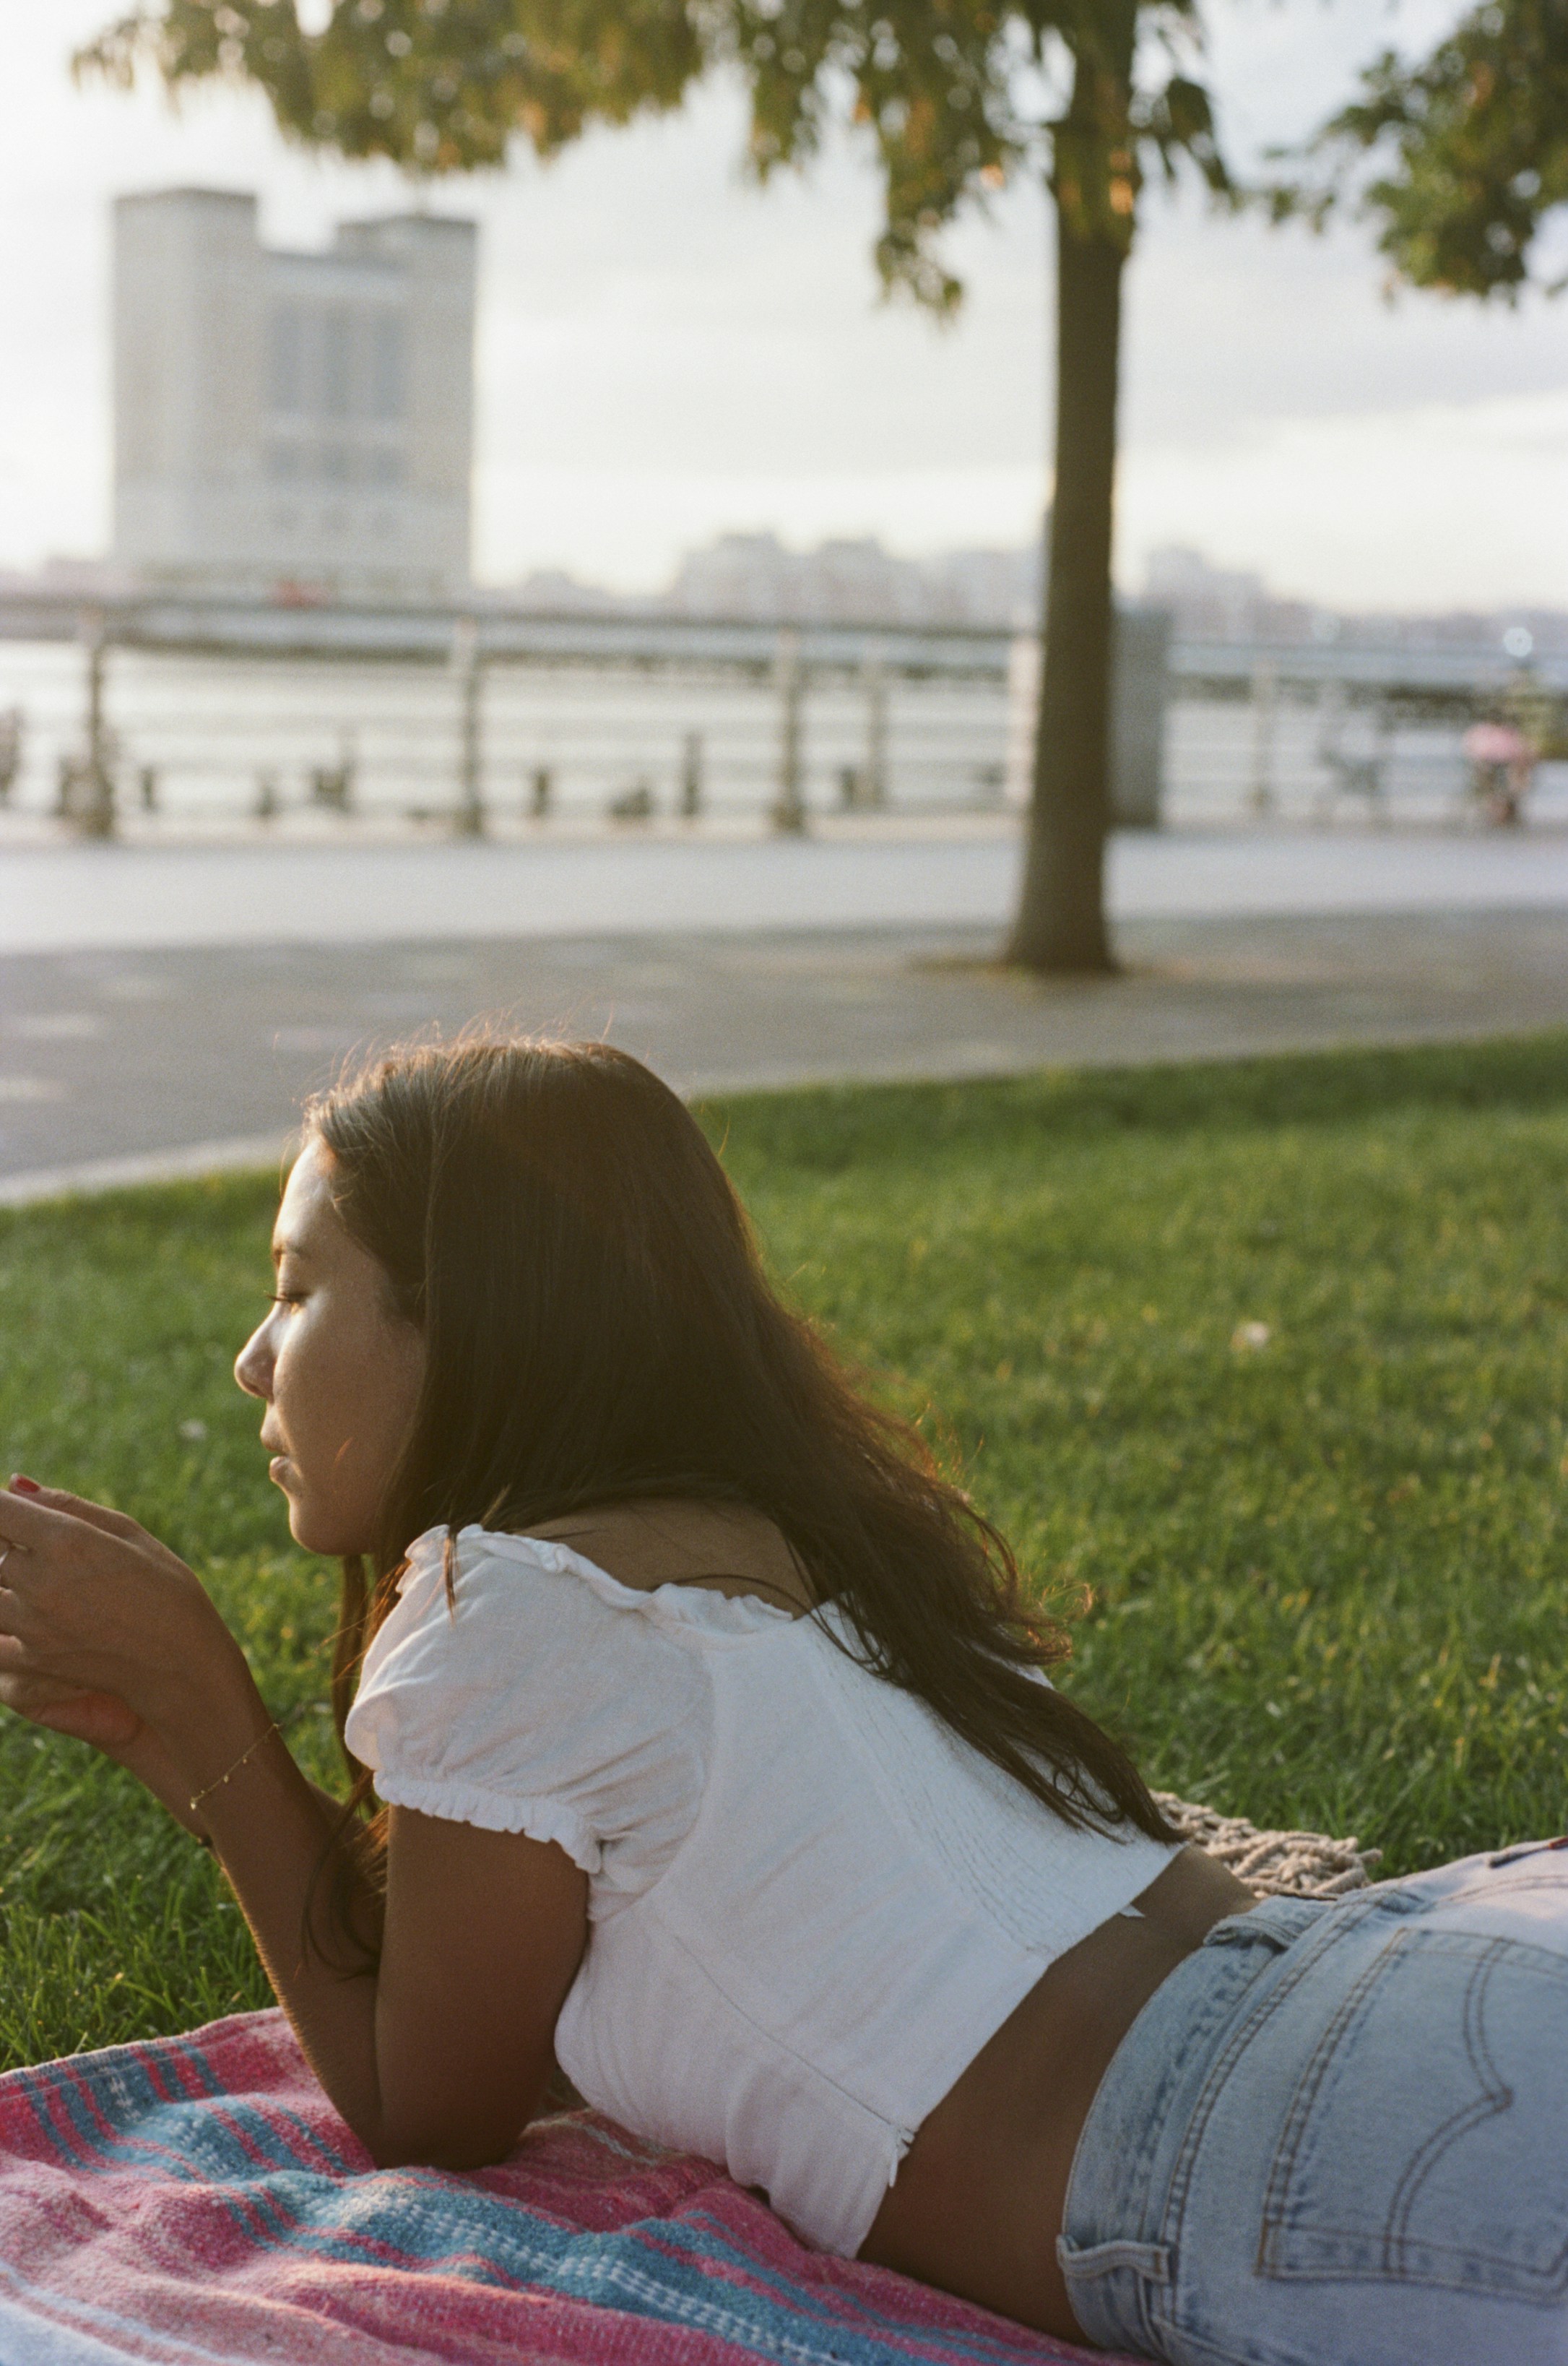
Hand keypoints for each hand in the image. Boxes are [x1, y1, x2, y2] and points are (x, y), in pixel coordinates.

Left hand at [0, 1479, 247, 1746]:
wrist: (181, 1664)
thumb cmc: (166, 1589)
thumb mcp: (129, 1534)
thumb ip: (68, 1506)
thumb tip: (14, 1483)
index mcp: (68, 1541)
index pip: (0, 1511)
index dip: (1, 1506)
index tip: (9, 1509)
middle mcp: (42, 1581)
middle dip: (6, 1543)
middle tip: (29, 1547)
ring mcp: (32, 1624)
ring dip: (4, 1581)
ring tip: (33, 1579)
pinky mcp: (31, 1659)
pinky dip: (2, 1624)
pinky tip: (22, 1614)